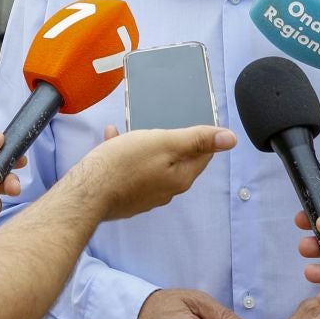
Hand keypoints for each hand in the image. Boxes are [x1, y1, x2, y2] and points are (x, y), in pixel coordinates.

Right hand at [61, 124, 233, 220]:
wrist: (87, 192)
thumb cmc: (125, 164)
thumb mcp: (165, 142)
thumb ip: (197, 139)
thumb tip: (232, 139)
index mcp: (181, 177)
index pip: (202, 155)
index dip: (200, 137)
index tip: (189, 121)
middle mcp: (167, 190)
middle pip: (177, 160)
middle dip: (170, 141)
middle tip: (160, 124)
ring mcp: (145, 196)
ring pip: (152, 165)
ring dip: (145, 146)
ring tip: (131, 131)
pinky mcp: (126, 197)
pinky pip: (131, 171)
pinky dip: (126, 155)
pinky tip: (112, 140)